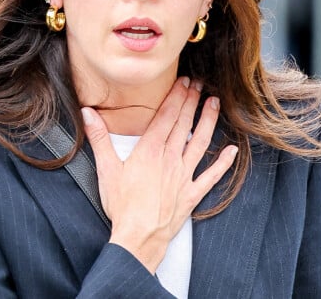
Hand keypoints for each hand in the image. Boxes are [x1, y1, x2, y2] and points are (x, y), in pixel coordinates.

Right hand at [82, 77, 237, 273]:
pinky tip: (232, 150)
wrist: (138, 238)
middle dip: (192, 101)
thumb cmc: (121, 205)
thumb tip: (88, 113)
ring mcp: (184, 176)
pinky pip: (211, 176)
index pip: (166, 116)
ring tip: (214, 103)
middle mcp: (170, 159)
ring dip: (208, 121)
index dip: (176, 96)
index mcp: (150, 151)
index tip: (183, 81)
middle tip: (199, 83)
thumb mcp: (106, 169)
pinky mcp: (192, 193)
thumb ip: (99, 138)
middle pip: (184, 124)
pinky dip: (223, 163)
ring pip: (199, 143)